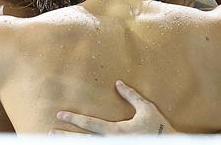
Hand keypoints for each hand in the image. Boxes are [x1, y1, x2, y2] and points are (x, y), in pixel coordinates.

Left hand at [51, 80, 176, 134]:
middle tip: (50, 132)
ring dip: (72, 144)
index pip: (89, 124)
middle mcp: (112, 142)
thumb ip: (131, 96)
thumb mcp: (146, 108)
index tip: (60, 115)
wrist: (170, 144)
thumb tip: (118, 83)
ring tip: (57, 141)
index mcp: (116, 131)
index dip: (73, 119)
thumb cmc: (159, 127)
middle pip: (83, 140)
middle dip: (66, 136)